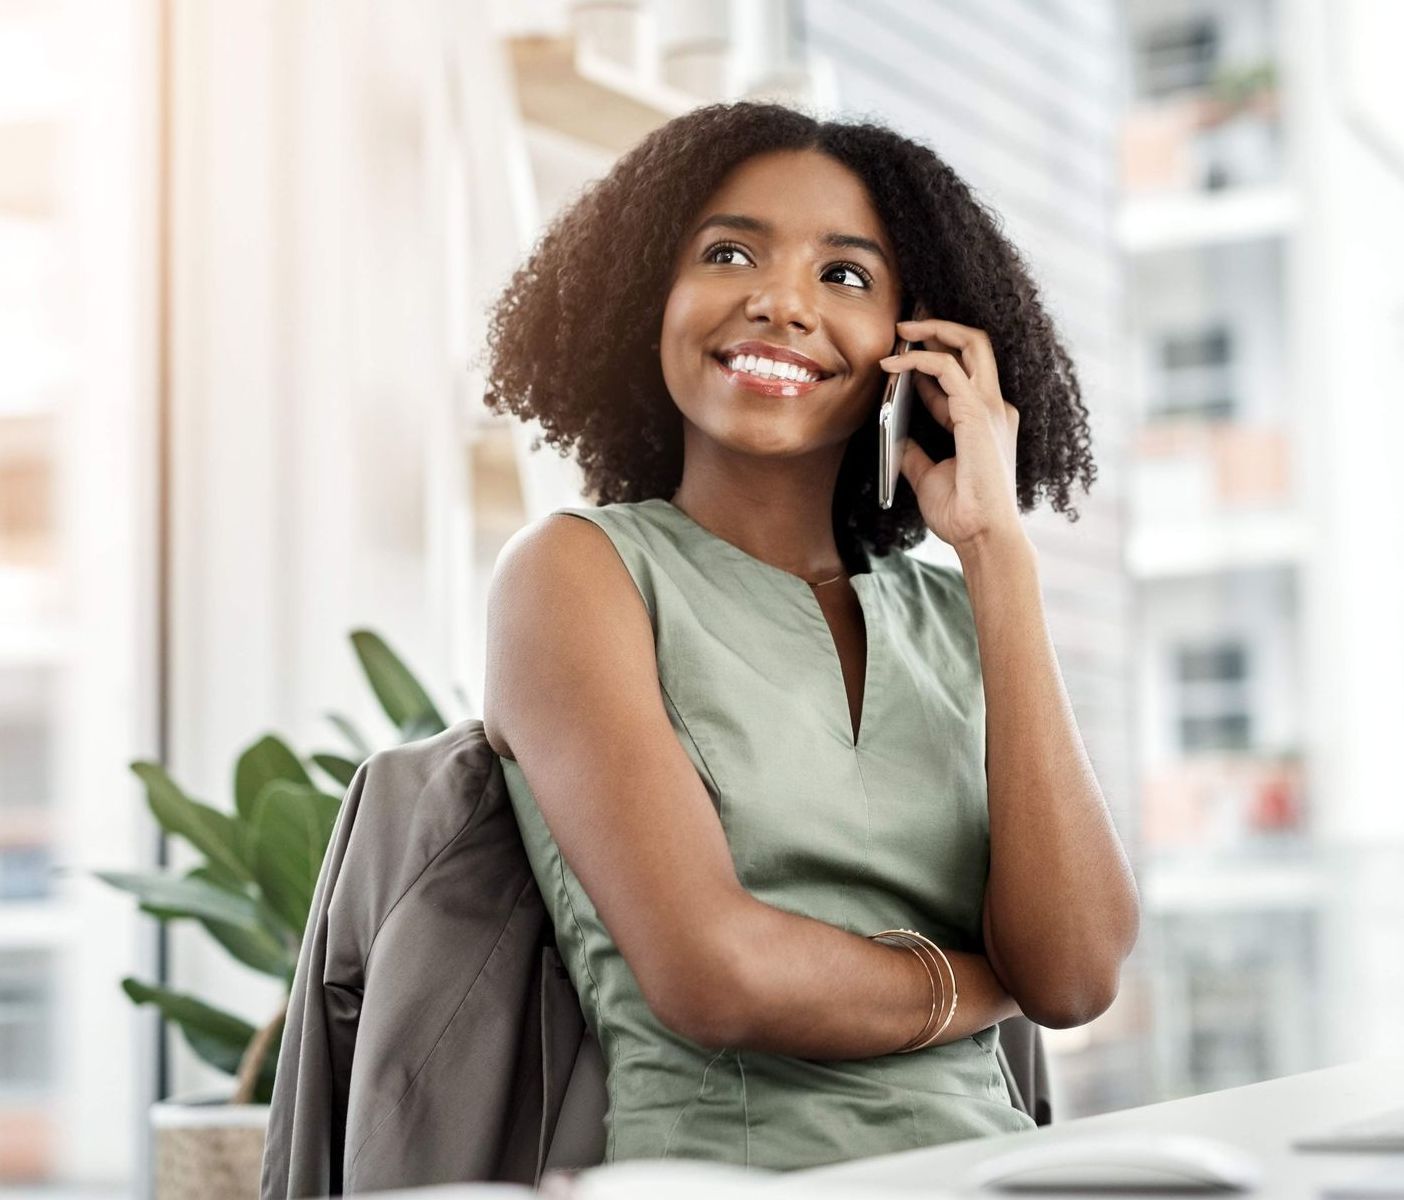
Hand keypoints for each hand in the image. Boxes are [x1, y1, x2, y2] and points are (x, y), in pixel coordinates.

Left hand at [879, 317, 1022, 554]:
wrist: (983, 536)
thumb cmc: (963, 514)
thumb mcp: (929, 478)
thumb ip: (915, 455)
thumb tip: (895, 439)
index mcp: (987, 422)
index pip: (959, 378)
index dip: (926, 366)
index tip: (895, 360)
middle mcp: (995, 408)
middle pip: (976, 346)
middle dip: (941, 326)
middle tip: (905, 324)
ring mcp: (992, 407)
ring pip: (970, 343)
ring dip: (932, 329)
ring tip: (900, 329)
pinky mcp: (978, 412)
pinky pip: (948, 367)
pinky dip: (919, 359)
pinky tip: (893, 364)